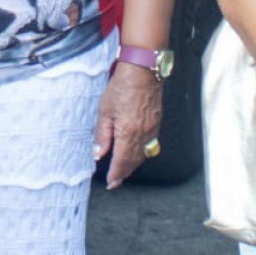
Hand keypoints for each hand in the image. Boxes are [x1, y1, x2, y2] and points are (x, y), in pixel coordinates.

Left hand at [93, 61, 162, 189]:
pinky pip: (150, 144)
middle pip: (134, 161)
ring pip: (143, 155)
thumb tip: (98, 153)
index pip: (121, 161)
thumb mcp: (105, 111)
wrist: (143, 71)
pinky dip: (142, 153)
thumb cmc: (123, 86)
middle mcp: (143, 135)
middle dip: (124, 173)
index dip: (116, 174)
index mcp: (128, 133)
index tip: (111, 182)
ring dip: (133, 165)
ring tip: (125, 170)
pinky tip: (137, 152)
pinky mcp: (156, 122)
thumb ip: (102, 135)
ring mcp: (152, 129)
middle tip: (116, 180)